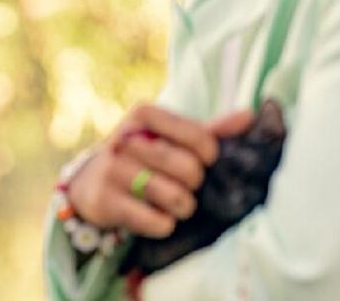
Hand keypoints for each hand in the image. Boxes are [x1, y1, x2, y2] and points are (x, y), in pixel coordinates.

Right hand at [66, 103, 253, 237]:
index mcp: (144, 114)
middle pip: (190, 170)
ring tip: (172, 203)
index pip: (201, 139)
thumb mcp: (169, 137)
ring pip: (176, 198)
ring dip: (183, 207)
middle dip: (195, 184)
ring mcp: (112, 170)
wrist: (90, 182)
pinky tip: (154, 216)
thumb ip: (209, 130)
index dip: (210, 157)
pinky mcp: (105, 201)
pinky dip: (164, 225)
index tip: (203, 161)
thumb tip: (249, 116)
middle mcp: (126, 138)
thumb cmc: (142, 157)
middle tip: (184, 185)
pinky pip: (157, 222)